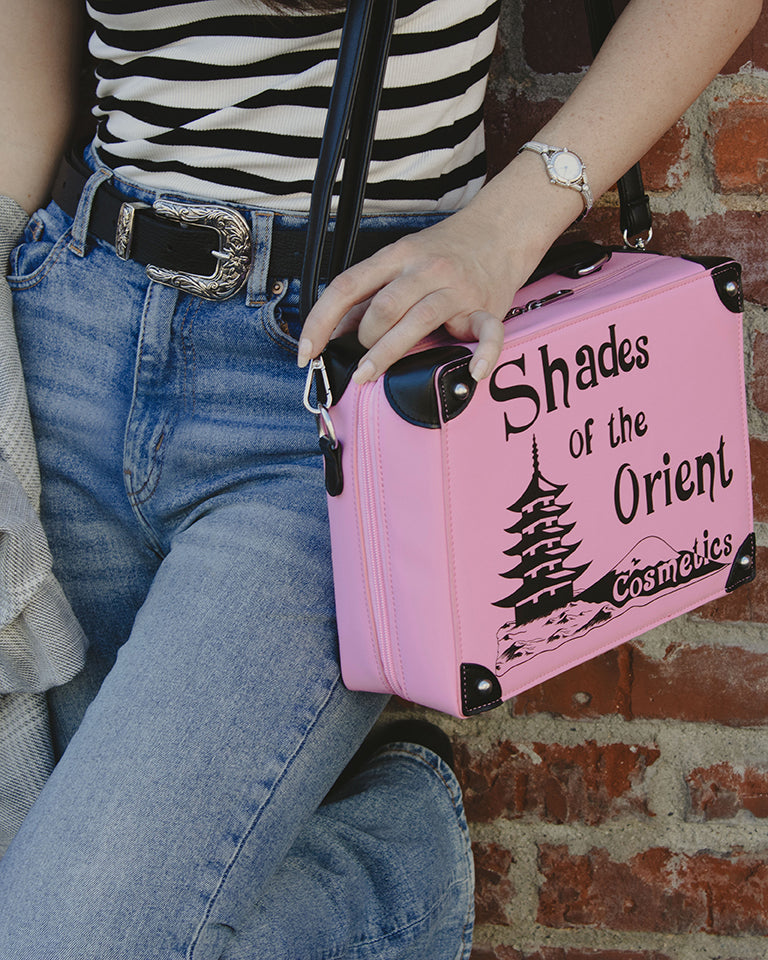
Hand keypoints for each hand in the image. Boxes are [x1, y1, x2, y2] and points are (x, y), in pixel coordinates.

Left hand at [297, 201, 528, 383]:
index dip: (321, 320)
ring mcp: (457, 289)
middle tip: (359, 359)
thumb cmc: (444, 251)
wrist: (500, 231)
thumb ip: (369, 296)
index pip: (348, 286)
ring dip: (388, 352)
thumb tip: (333, 333)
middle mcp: (425, 270)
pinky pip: (487, 334)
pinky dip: (483, 355)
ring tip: (369, 374)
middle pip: (382, 307)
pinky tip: (474, 373)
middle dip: (361, 339)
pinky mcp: (487, 307)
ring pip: (419, 320)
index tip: (306, 351)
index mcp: (397, 256)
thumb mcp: (400, 262)